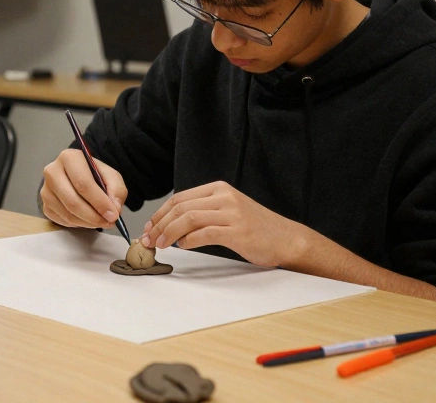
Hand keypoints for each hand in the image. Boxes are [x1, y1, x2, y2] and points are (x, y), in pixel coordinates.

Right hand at [40, 149, 126, 228]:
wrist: (77, 176)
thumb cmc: (94, 175)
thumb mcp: (111, 176)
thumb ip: (116, 190)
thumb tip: (114, 209)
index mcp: (69, 158)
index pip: (83, 183)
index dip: (99, 202)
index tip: (113, 215)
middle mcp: (52, 172)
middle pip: (72, 201)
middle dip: (94, 216)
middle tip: (108, 222)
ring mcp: (46, 190)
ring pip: (68, 214)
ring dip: (88, 222)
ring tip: (101, 221)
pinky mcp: (45, 205)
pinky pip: (63, 220)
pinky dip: (79, 224)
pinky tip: (88, 219)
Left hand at [141, 181, 306, 267]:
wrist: (287, 239)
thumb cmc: (256, 229)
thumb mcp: (228, 211)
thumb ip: (204, 212)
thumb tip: (172, 224)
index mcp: (219, 189)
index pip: (180, 198)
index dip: (160, 213)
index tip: (149, 227)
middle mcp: (224, 197)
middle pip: (180, 207)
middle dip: (159, 224)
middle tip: (148, 239)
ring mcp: (232, 213)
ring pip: (189, 218)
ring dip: (169, 233)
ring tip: (160, 245)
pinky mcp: (237, 231)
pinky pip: (205, 233)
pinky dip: (189, 240)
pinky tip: (182, 246)